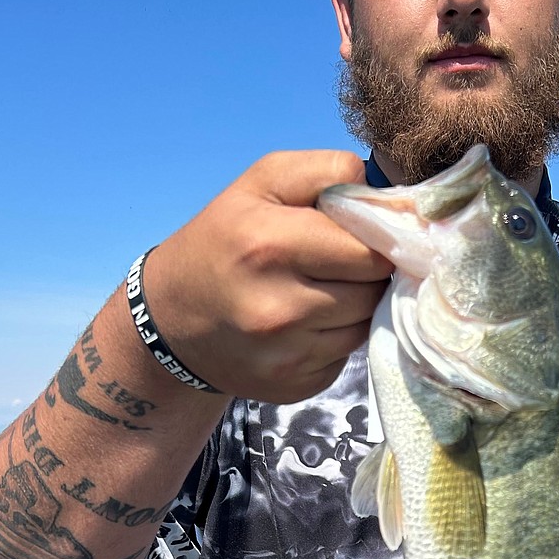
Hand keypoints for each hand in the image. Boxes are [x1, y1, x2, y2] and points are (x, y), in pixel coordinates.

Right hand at [142, 151, 392, 401]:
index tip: (365, 236)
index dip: (376, 241)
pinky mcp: (295, 386)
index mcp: (270, 245)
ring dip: (356, 308)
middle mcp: (278, 308)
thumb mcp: (261, 183)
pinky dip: (337, 339)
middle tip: (340, 264)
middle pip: (372, 291)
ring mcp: (286, 355)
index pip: (369, 251)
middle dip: (367, 274)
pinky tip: (308, 325)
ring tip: (322, 291)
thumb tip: (387, 196)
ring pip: (364, 326)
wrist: (172, 318)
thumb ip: (326, 171)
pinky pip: (346, 356)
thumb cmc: (225, 238)